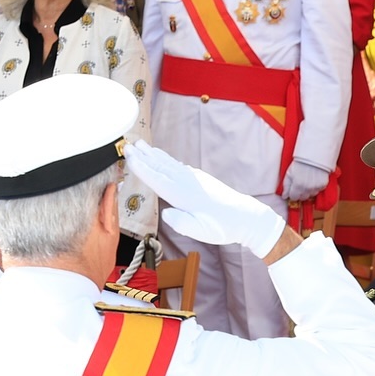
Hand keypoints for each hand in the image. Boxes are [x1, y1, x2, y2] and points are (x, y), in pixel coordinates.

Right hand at [124, 140, 284, 257]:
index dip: (141, 167)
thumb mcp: (201, 231)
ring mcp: (195, 179)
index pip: (157, 179)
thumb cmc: (223, 227)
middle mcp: (187, 183)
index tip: (128, 155)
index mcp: (183, 196)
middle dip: (143, 156)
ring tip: (142, 145)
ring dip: (154, 155)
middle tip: (128, 144)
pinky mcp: (202, 179)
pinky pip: (180, 166)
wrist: (246, 217)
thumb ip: (181, 223)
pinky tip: (164, 158)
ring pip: (170, 164)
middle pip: (161, 167)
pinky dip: (169, 160)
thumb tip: (166, 213)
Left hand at [281, 159, 331, 202]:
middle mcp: (307, 189)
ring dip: (309, 191)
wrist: (313, 155)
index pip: (294, 197)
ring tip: (307, 182)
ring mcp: (316, 187)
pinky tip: (314, 180)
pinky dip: (316, 187)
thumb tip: (284, 196)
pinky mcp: (323, 185)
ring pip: (311, 195)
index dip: (292, 194)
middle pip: (303, 198)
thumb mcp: (289, 173)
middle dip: (300, 193)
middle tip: (300, 186)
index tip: (293, 191)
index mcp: (297, 186)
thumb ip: (286, 186)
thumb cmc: (300, 162)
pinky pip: (318, 190)